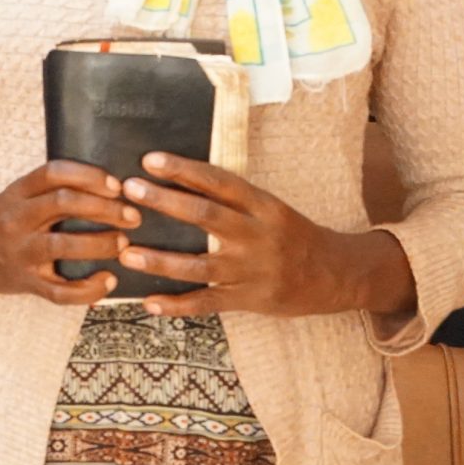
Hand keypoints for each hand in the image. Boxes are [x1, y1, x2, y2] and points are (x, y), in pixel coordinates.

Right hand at [0, 160, 138, 303]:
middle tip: (133, 215)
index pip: (52, 173)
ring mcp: (19, 252)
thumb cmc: (3, 220)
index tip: (116, 184)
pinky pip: (59, 291)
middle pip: (62, 204)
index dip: (88, 175)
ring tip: (124, 243)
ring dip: (100, 243)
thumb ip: (52, 188)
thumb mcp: (18, 194)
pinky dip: (88, 289)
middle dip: (104, 208)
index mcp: (16, 192)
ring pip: (62, 246)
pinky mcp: (25, 282)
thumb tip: (111, 185)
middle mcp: (16, 220)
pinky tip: (109, 281)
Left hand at [122, 152, 414, 318]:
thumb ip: (234, 198)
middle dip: (165, 202)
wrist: (338, 274)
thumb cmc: (294, 235)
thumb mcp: (272, 208)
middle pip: (206, 216)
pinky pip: (208, 302)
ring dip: (160, 260)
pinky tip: (150, 301)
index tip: (150, 160)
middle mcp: (258, 235)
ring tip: (126, 252)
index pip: (220, 182)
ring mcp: (253, 270)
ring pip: (200, 265)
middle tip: (128, 191)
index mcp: (264, 206)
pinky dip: (177, 304)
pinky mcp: (251, 300)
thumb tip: (181, 179)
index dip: (184, 170)